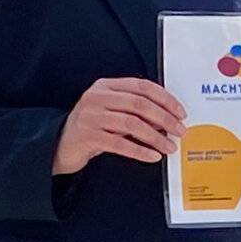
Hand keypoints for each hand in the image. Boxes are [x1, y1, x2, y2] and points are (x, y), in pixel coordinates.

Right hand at [53, 77, 185, 174]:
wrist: (59, 145)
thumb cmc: (92, 127)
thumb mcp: (113, 112)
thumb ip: (136, 110)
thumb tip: (168, 119)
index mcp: (106, 85)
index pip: (142, 86)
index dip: (165, 98)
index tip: (180, 112)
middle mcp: (97, 97)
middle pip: (139, 104)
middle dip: (165, 118)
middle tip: (179, 130)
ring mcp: (90, 116)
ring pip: (132, 124)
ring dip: (155, 137)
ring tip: (169, 146)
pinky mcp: (87, 136)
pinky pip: (120, 144)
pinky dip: (140, 151)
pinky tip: (152, 155)